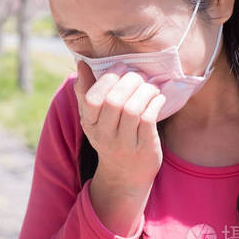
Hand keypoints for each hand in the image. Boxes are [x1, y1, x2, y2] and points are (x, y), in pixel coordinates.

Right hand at [73, 59, 166, 193]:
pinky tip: (157, 98)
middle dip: (129, 81)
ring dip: (145, 91)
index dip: (108, 79)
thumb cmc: (110, 136)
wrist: (124, 175)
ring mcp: (124, 144)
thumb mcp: (93, 117)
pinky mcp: (144, 149)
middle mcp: (104, 135)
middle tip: (139, 74)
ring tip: (150, 86)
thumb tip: (81, 63)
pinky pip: (149, 119)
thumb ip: (86, 90)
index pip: (92, 99)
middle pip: (114, 101)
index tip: (121, 67)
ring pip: (133, 109)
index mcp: (89, 123)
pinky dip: (155, 103)